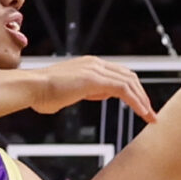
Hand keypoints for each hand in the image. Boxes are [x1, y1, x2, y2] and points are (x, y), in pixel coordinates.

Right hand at [32, 57, 155, 124]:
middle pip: (129, 76)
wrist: (31, 88)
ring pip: (130, 82)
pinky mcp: (95, 79)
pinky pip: (123, 89)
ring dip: (142, 99)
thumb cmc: (42, 94)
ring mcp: (95, 69)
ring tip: (150, 116)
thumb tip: (93, 94)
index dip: (132, 90)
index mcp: (89, 65)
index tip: (140, 105)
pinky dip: (136, 101)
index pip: (118, 74)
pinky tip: (142, 113)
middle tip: (150, 112)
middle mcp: (95, 63)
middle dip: (142, 94)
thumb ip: (83, 91)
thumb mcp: (69, 92)